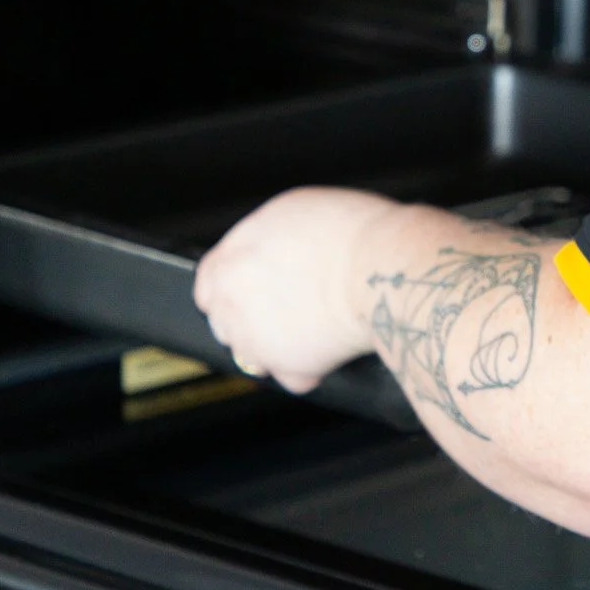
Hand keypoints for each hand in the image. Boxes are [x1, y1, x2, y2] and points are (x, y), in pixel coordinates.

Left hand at [193, 187, 397, 392]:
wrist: (382, 269)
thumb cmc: (354, 233)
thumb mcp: (298, 212)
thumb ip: (270, 239)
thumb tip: (275, 251)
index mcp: (233, 256)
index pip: (207, 284)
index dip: (231, 289)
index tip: (248, 295)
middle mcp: (235, 297)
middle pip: (225, 322)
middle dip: (253, 320)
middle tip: (290, 311)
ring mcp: (256, 336)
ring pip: (253, 354)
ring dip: (278, 347)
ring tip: (315, 328)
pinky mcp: (284, 366)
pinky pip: (290, 376)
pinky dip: (310, 368)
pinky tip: (330, 347)